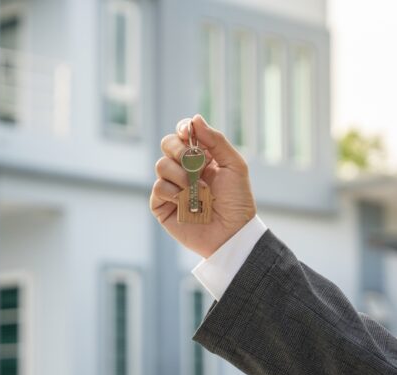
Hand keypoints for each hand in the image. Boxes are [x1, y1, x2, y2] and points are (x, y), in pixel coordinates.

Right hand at [150, 114, 256, 257]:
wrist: (232, 233)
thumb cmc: (237, 201)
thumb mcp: (234, 165)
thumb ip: (215, 140)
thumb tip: (195, 119)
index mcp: (201, 157)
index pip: (183, 134)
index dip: (183, 129)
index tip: (188, 132)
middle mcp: (184, 169)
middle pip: (167, 144)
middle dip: (180, 150)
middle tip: (195, 164)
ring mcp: (172, 187)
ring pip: (161, 165)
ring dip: (181, 175)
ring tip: (198, 190)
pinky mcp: (163, 205)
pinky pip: (159, 188)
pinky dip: (173, 192)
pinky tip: (187, 202)